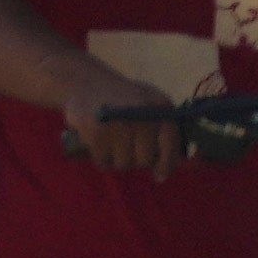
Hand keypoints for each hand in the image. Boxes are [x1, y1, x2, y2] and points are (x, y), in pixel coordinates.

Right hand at [66, 65, 184, 178]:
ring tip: (112, 143)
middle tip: (128, 149)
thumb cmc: (124, 97)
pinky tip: (100, 145)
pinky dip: (102, 159)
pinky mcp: (96, 132)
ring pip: (123, 163)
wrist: (87, 82)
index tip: (160, 175)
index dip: (167, 163)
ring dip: (118, 159)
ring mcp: (119, 124)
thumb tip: (169, 168)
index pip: (169, 142)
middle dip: (137, 160)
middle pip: (144, 159)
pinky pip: (104, 162)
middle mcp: (141, 114)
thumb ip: (164, 128)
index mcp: (158, 105)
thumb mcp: (150, 101)